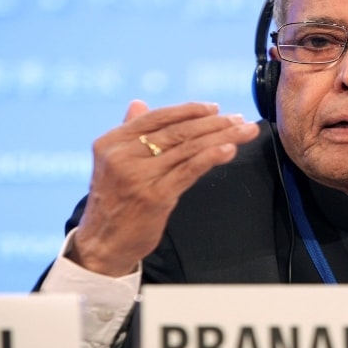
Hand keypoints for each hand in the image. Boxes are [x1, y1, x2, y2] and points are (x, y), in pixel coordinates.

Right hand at [68, 100, 259, 276]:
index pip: (158, 117)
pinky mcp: (155, 196)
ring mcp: (139, 176)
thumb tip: (138, 103)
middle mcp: (123, 155)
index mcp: (112, 141)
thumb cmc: (114, 202)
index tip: (216, 108)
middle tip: (240, 119)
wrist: (102, 244)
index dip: (190, 110)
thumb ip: (128, 133)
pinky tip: (230, 149)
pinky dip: (212, 157)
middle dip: (214, 123)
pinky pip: (189, 170)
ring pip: (188, 148)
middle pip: (178, 131)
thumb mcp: (113, 163)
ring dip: (222, 137)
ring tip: (245, 131)